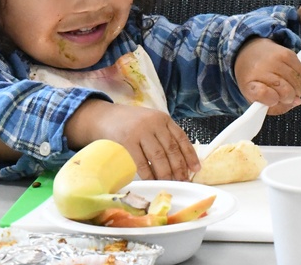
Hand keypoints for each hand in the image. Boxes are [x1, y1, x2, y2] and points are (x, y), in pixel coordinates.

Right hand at [66, 99, 199, 180]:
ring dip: (166, 174)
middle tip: (183, 182)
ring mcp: (140, 132)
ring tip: (171, 184)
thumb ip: (164, 136)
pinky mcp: (127, 142)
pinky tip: (154, 183)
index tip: (196, 169)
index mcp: (163, 119)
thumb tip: (181, 162)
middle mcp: (154, 123)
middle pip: (171, 149)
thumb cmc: (130, 123)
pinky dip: (149, 175)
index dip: (190, 155)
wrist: (104, 117)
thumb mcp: (150, 123)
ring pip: (158, 157)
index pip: (181, 138)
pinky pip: (142, 163)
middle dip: (179, 168)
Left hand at [234, 37, 300, 114]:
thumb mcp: (258, 99)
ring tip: (292, 89)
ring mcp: (274, 59)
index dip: (273, 100)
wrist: (250, 54)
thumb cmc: (255, 81)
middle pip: (285, 90)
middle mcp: (260, 69)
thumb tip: (297, 101)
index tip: (275, 100)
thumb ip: (277, 106)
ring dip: (297, 89)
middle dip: (290, 97)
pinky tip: (295, 81)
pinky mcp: (286, 53)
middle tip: (288, 97)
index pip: (263, 93)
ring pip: (296, 81)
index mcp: (249, 84)